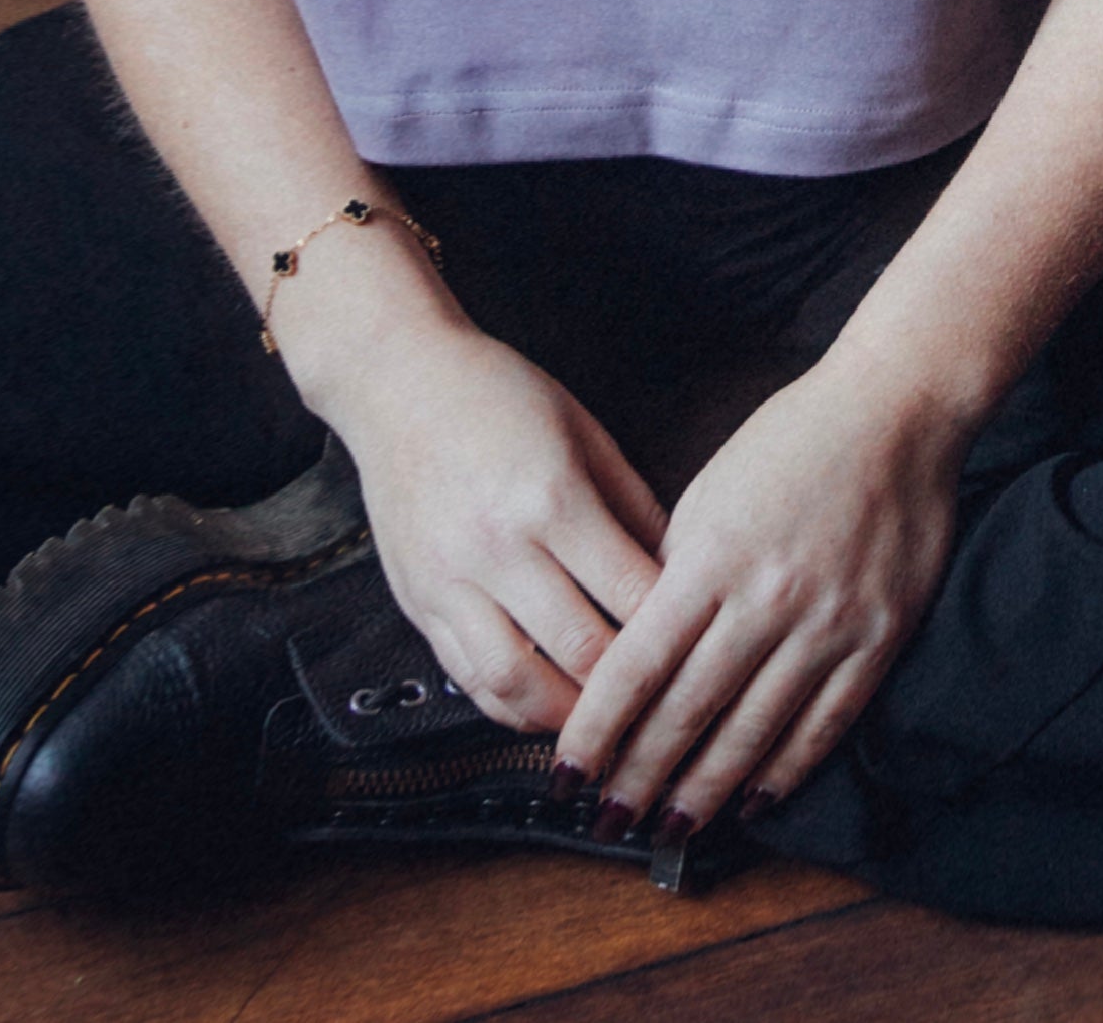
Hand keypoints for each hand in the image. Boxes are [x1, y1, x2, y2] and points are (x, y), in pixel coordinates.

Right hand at [313, 320, 667, 732]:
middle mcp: (498, 548)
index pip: (629, 592)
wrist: (399, 381)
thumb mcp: (585, 431)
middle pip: (581, 650)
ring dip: (569, 718)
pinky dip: (513, 707)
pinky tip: (548, 708)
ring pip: (519, 686)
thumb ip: (633, 504)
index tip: (703, 647)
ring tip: (608, 723)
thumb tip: (678, 569)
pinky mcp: (419, 603)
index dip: (674, 630)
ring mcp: (451, 582)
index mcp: (552, 497)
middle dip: (631, 688)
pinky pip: (469, 679)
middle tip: (669, 701)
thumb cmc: (498, 394)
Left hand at [552, 351, 968, 835]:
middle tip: (608, 822)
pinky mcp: (879, 635)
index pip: (636, 667)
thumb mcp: (710, 492)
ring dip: (706, 791)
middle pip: (689, 712)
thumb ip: (675, 573)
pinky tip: (755, 801)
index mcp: (712, 557)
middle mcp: (767, 598)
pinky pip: (826, 722)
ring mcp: (828, 623)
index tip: (565, 775)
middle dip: (640, 778)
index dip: (597, 731)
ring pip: (754, 731)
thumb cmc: (793, 440)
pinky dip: (786, 770)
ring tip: (671, 828)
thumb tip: (638, 651)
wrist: (897, 408)